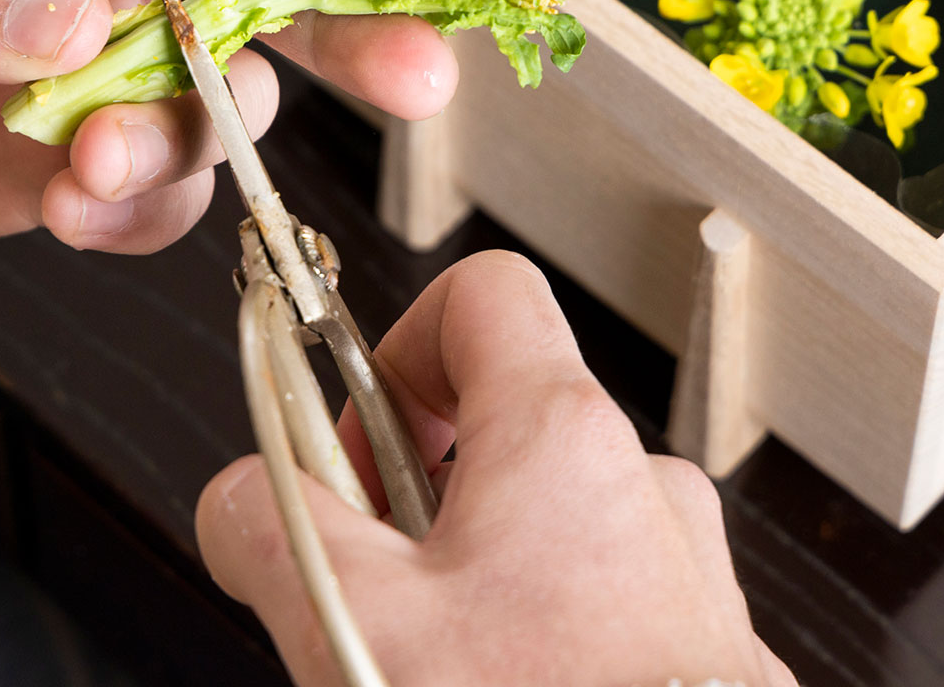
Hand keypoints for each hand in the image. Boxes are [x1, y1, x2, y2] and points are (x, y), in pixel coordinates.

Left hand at [0, 0, 456, 255]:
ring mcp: (81, 71)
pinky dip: (138, 209)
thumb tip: (81, 31)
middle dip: (348, 23)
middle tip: (420, 74)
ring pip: (217, 101)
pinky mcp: (51, 169)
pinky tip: (78, 207)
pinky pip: (145, 192)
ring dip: (196, 139)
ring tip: (94, 168)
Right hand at [196, 252, 795, 686]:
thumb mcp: (346, 621)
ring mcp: (689, 584)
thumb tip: (237, 499)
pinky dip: (539, 646)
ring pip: (547, 541)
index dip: (393, 346)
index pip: (482, 294)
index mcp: (563, 438)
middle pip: (502, 435)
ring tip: (432, 671)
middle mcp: (646, 492)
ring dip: (474, 589)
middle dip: (413, 507)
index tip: (348, 440)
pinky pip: (601, 618)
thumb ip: (268, 526)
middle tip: (369, 592)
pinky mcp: (706, 666)